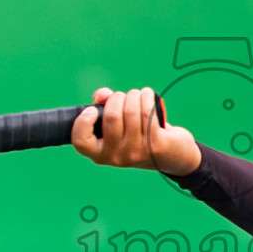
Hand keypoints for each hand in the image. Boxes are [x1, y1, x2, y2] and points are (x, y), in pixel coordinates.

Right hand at [71, 86, 201, 175]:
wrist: (172, 156)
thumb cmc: (138, 135)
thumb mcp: (118, 126)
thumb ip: (104, 107)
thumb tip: (102, 94)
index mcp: (100, 153)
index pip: (80, 141)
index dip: (83, 121)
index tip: (93, 110)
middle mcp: (116, 156)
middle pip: (111, 116)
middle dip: (117, 98)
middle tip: (123, 97)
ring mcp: (136, 152)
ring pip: (130, 112)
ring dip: (134, 95)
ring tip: (137, 95)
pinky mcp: (155, 144)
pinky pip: (147, 113)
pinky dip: (146, 97)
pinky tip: (147, 95)